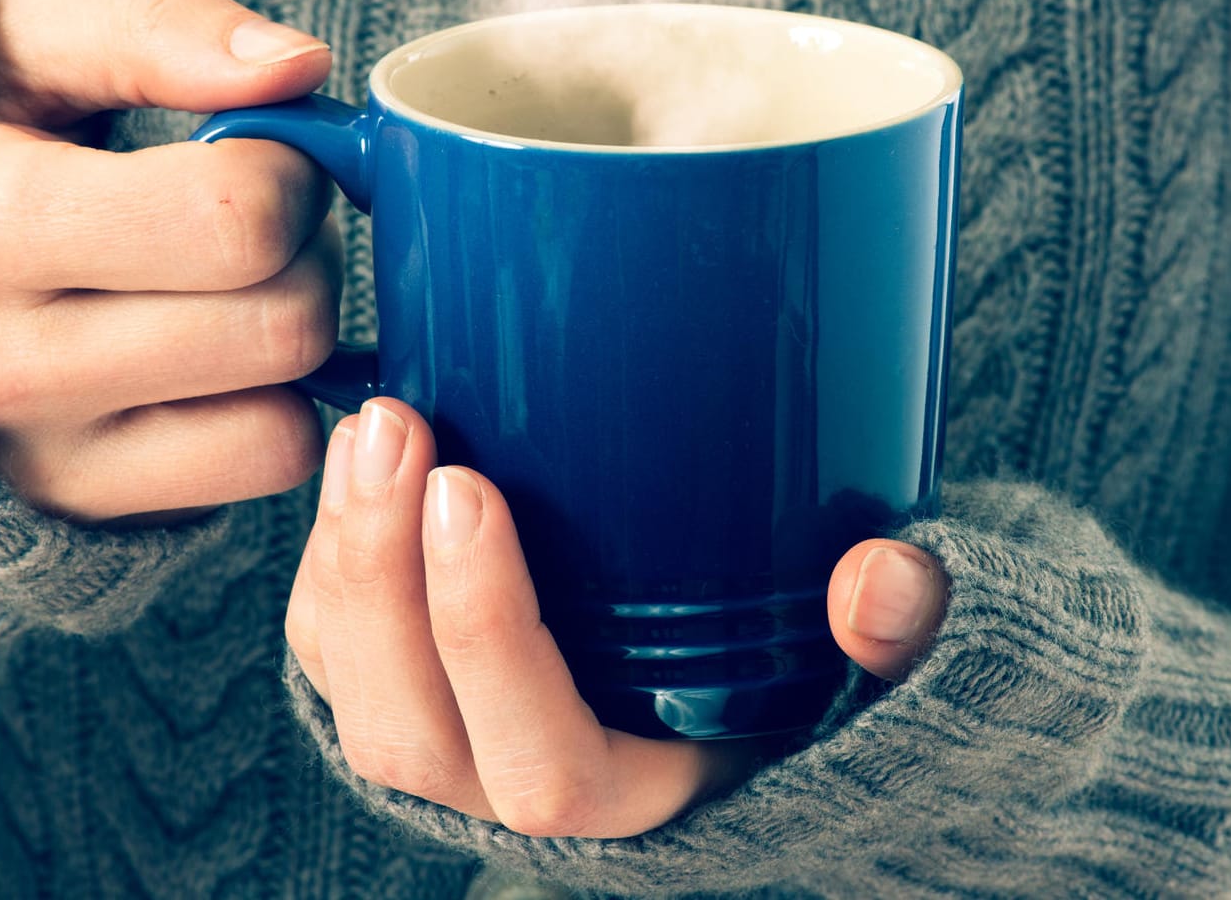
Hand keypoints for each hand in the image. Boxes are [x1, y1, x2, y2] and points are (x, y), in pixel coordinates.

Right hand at [0, 0, 340, 521]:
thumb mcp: (32, 44)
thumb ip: (162, 29)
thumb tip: (299, 67)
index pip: (236, 216)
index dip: (289, 172)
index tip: (252, 155)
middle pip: (282, 321)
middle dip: (306, 255)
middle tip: (257, 225)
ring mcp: (44, 455)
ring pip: (285, 407)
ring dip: (296, 337)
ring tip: (232, 288)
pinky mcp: (91, 506)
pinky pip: (270, 464)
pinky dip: (276, 408)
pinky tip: (223, 362)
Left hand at [285, 399, 950, 837]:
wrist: (728, 698)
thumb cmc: (794, 678)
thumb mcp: (870, 670)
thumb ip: (901, 638)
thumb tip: (880, 579)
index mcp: (631, 803)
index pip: (542, 767)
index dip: (488, 638)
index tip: (472, 488)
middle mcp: (518, 792)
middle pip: (409, 733)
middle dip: (383, 577)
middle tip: (400, 429)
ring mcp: (454, 749)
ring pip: (352, 691)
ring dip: (343, 558)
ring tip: (369, 426)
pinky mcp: (412, 691)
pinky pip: (331, 650)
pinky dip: (329, 559)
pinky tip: (357, 461)